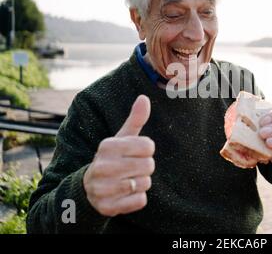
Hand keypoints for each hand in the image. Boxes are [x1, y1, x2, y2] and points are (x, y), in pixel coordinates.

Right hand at [83, 95, 154, 216]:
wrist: (88, 189)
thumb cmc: (112, 158)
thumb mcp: (121, 138)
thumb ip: (135, 119)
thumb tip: (144, 97)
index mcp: (107, 146)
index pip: (148, 146)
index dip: (146, 150)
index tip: (135, 153)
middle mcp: (103, 166)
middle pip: (149, 165)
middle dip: (145, 167)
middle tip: (131, 168)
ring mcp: (103, 188)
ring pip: (145, 183)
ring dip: (141, 183)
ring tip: (126, 180)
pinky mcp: (108, 207)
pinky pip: (141, 201)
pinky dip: (137, 199)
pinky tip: (124, 194)